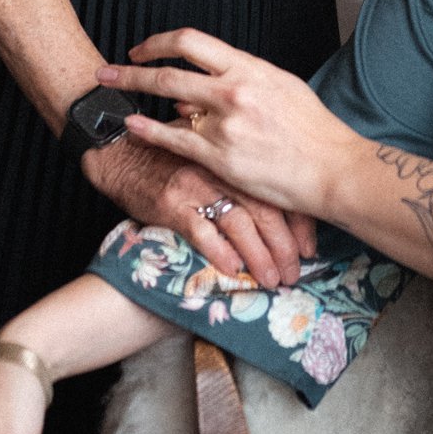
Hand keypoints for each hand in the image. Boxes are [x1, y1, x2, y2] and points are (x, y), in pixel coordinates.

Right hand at [83, 130, 315, 290]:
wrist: (122, 153)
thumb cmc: (172, 159)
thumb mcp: (213, 157)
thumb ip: (243, 174)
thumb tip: (282, 207)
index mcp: (236, 156)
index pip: (277, 189)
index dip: (298, 221)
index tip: (310, 247)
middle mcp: (221, 168)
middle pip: (265, 208)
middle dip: (284, 245)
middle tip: (295, 273)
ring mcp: (197, 184)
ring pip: (239, 222)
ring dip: (259, 256)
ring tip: (271, 280)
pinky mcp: (171, 202)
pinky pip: (201, 230)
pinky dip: (220, 252)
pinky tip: (234, 270)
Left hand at [98, 33, 356, 221]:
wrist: (331, 168)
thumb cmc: (312, 130)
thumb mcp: (281, 88)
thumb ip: (243, 80)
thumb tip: (203, 83)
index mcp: (249, 68)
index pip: (193, 41)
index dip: (160, 42)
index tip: (142, 49)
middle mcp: (233, 89)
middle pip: (169, 69)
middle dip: (131, 69)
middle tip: (108, 73)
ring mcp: (225, 123)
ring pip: (166, 100)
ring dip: (134, 96)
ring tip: (111, 98)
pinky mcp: (220, 156)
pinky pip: (174, 139)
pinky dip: (148, 130)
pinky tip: (131, 126)